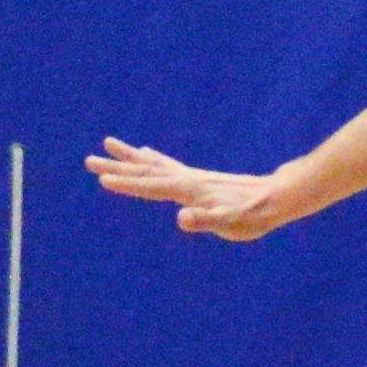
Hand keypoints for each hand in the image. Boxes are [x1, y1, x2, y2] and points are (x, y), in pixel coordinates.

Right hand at [88, 138, 296, 240]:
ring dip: (130, 158)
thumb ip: (207, 219)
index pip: (151, 187)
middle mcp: (187, 179)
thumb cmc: (254, 215)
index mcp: (190, 190)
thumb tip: (182, 217)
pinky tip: (146, 153)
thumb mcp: (231, 223)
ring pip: (154, 164)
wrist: (278, 196)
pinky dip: (151, 159)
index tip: (102, 180)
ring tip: (109, 143)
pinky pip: (167, 166)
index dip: (126, 185)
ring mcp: (193, 177)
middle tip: (89, 159)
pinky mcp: (199, 179)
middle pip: (146, 171)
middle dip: (117, 167)